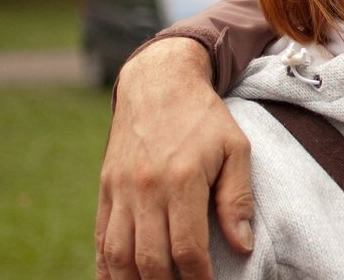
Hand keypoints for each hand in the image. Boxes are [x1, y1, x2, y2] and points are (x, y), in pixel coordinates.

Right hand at [95, 38, 254, 278]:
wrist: (158, 83)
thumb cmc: (203, 117)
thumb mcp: (235, 148)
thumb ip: (238, 197)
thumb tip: (242, 245)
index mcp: (182, 179)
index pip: (187, 247)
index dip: (198, 277)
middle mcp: (146, 188)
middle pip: (150, 259)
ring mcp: (120, 190)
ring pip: (118, 255)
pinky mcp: (105, 190)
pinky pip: (101, 239)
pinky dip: (106, 268)